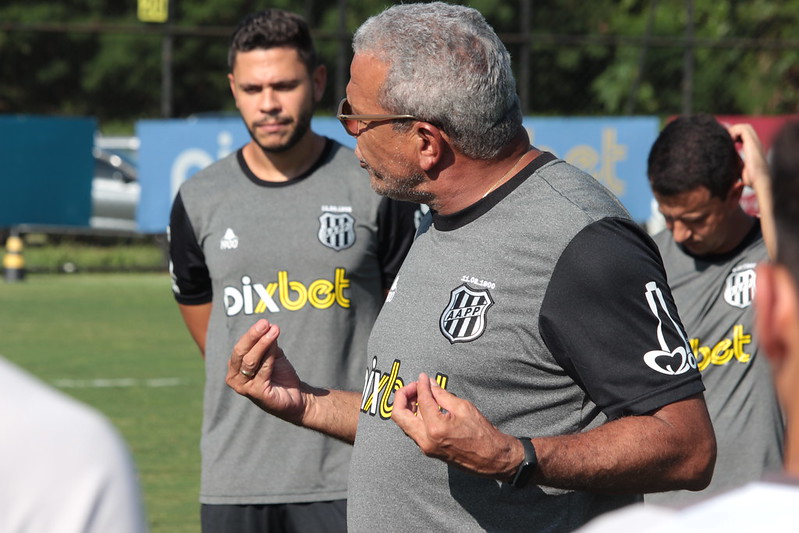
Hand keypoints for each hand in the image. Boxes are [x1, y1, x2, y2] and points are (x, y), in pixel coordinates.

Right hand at [226, 319, 304, 424]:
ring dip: (263, 343)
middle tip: (265, 323)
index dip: (251, 334)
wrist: (295, 396)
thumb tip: (267, 326)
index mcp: (234, 368)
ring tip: (274, 330)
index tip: (264, 322)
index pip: (239, 348)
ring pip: (250, 360)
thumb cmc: (280, 375)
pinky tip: (276, 344)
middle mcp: (234, 379)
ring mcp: (244, 387)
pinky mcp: (257, 392)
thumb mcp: (272, 355)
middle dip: (253, 336)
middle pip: (240, 353)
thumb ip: (267, 343)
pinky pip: (263, 369)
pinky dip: (270, 355)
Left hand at [391, 373, 521, 480]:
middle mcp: (425, 440)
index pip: (421, 400)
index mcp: (435, 428)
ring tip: (420, 394)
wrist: (491, 458)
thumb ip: (442, 395)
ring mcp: (425, 447)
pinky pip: (414, 430)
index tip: (424, 377)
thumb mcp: (463, 407)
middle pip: (399, 415)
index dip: (421, 385)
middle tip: (415, 386)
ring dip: (407, 406)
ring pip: (404, 423)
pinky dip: (415, 416)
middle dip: (403, 396)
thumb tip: (429, 384)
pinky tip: (425, 406)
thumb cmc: (482, 434)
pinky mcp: (428, 450)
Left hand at [727, 123, 768, 188]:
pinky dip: (733, 132)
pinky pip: (742, 130)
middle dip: (732, 131)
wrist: (760, 182)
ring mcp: (755, 142)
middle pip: (744, 127)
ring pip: (744, 127)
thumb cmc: (751, 180)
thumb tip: (724, 163)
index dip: (733, 135)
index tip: (724, 142)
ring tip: (726, 141)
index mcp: (753, 148)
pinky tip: (729, 142)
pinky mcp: (752, 143)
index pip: (744, 134)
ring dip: (732, 131)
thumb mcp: (740, 169)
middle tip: (724, 140)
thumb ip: (735, 162)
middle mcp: (755, 143)